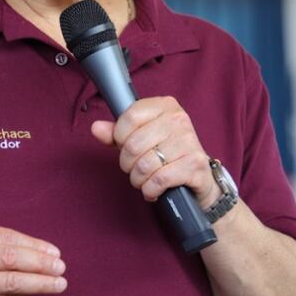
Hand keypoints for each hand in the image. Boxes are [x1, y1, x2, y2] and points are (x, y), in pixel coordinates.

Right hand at [0, 223, 66, 295]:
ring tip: (59, 283)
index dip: (33, 244)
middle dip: (39, 262)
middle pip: (9, 257)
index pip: (5, 237)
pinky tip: (38, 291)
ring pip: (10, 282)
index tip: (54, 252)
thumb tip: (44, 254)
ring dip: (40, 282)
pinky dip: (24, 294)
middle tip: (60, 266)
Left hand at [91, 96, 219, 206]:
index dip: (119, 136)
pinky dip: (150, 190)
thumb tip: (96, 128)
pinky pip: (159, 180)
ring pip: (144, 165)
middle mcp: (179, 120)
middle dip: (127, 163)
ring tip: (143, 180)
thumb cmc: (167, 154)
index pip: (130, 117)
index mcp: (165, 106)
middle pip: (134, 144)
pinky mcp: (194, 165)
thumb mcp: (141, 138)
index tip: (123, 145)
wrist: (199, 177)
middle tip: (133, 168)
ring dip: (138, 179)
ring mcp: (189, 142)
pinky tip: (153, 189)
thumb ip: (116, 133)